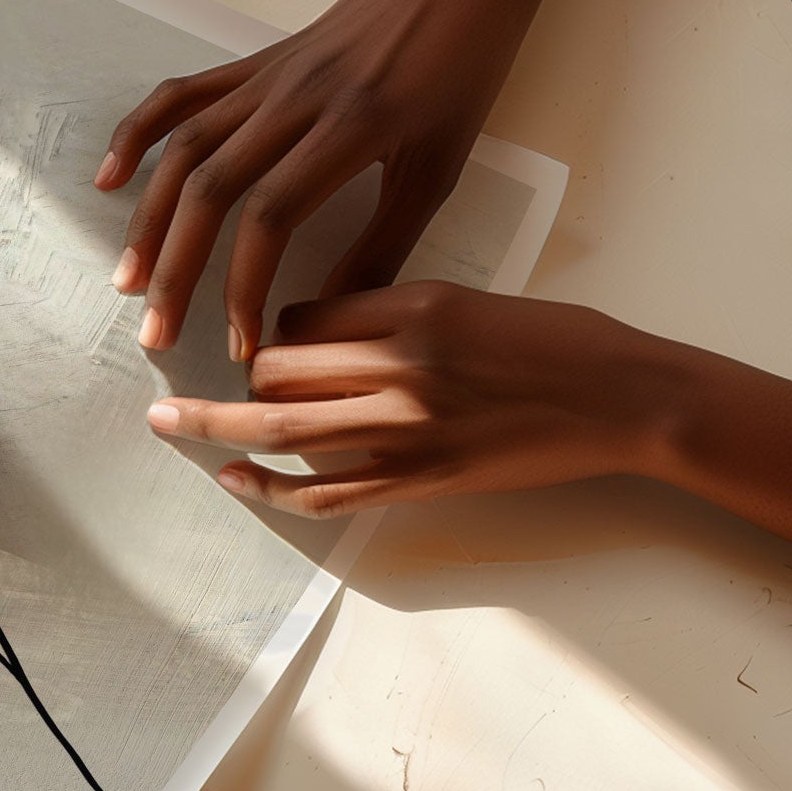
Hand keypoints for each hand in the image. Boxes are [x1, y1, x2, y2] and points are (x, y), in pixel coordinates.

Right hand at [95, 0, 542, 358]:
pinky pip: (181, 97)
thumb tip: (330, 313)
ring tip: (129, 279)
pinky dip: (138, 135)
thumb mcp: (438, 166)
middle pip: (211, 190)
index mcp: (349, 127)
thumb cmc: (459, 72)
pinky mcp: (252, 64)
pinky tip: (109, 179)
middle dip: (177, 269)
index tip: (241, 344)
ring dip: (149, 220)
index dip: (245, 286)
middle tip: (158, 332)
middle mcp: (294, 100)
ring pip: (185, 150)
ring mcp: (265, 77)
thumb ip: (384, 243)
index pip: (271, 216)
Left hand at [146, 282, 791, 550]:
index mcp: (413, 305)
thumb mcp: (468, 299)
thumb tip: (315, 329)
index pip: (303, 313)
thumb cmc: (558, 341)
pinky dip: (268, 486)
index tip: (269, 337)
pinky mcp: (420, 481)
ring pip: (282, 427)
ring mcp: (407, 429)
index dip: (275, 327)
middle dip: (240, 375)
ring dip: (214, 425)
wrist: (626, 399)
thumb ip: (392, 311)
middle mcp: (400, 365)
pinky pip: (324, 491)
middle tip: (208, 376)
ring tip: (165, 421)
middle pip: (278, 366)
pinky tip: (232, 478)